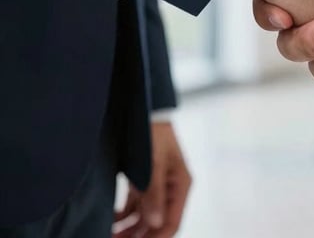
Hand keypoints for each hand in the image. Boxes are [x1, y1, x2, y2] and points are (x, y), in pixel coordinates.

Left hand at [113, 121, 191, 237]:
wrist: (145, 111)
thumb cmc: (154, 134)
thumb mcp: (154, 163)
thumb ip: (155, 193)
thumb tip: (155, 224)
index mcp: (180, 185)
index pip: (172, 223)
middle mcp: (170, 189)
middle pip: (156, 224)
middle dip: (138, 237)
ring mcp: (156, 186)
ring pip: (143, 219)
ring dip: (128, 230)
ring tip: (109, 236)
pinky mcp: (143, 182)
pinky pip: (133, 207)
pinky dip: (122, 217)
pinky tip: (109, 220)